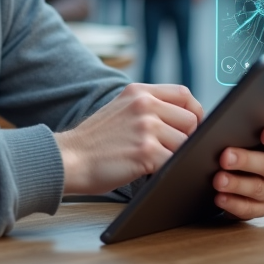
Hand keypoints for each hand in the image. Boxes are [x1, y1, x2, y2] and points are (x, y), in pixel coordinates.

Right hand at [55, 84, 202, 194]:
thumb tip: (184, 119)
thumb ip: (147, 107)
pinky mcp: (145, 151)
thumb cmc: (94, 142)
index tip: (192, 127)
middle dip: (187, 138)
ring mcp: (145, 127)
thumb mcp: (119, 109)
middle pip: (190, 120)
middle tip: (171, 150)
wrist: (68, 159)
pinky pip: (174, 161)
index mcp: (139, 92)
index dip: (194, 112)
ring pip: (185, 143)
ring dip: (175, 156)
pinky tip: (151, 171)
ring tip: (155, 162)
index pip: (184, 94)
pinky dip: (168, 170)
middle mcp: (144, 104)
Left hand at [212, 124, 263, 219]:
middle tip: (225, 157)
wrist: (221, 173)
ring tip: (218, 180)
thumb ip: (232, 124)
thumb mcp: (234, 132)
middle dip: (246, 160)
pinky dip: (233, 203)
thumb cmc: (231, 144)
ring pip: (257, 188)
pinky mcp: (260, 208)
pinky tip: (219, 197)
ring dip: (236, 184)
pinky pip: (249, 209)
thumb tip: (214, 121)